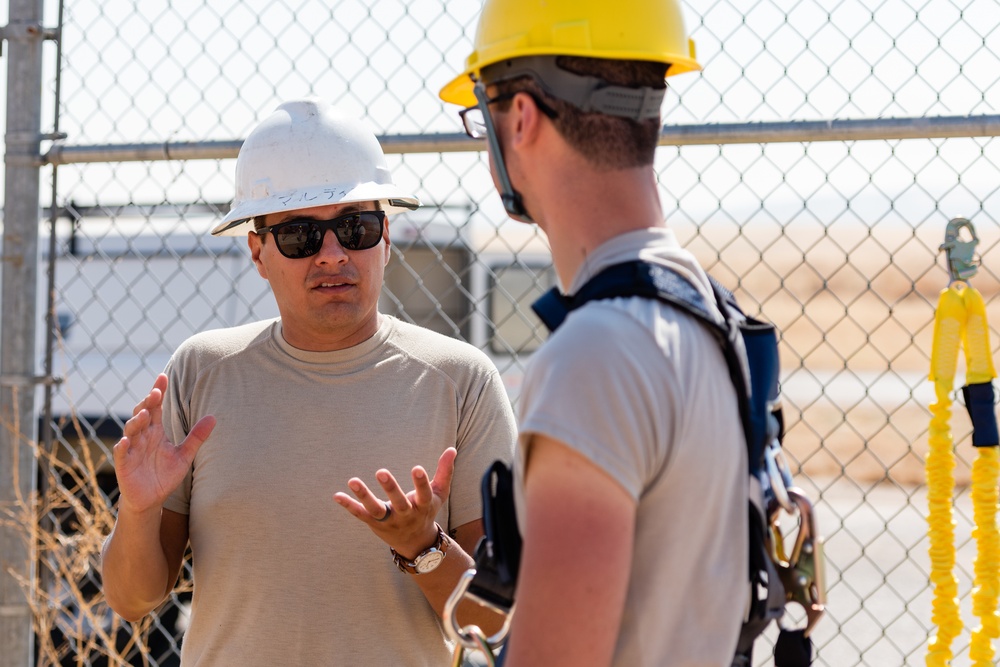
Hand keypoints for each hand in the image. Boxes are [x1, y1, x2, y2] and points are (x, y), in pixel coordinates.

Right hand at [112, 373, 215, 514]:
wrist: (150, 500)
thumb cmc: (165, 476)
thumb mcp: (184, 455)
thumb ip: (197, 437)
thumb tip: (214, 417)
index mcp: (156, 431)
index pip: (156, 407)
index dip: (158, 392)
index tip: (163, 377)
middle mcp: (142, 436)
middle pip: (142, 414)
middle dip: (147, 403)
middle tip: (156, 392)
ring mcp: (132, 449)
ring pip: (131, 430)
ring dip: (136, 421)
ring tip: (145, 414)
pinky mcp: (124, 464)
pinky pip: (121, 453)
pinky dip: (123, 446)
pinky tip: (128, 440)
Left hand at [333, 447, 456, 557]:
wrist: (416, 542)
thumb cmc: (427, 510)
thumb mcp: (439, 493)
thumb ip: (445, 471)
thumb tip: (451, 449)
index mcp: (423, 506)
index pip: (423, 494)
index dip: (420, 482)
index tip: (417, 468)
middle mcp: (406, 515)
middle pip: (398, 503)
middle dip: (390, 488)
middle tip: (381, 472)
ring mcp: (389, 521)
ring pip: (376, 510)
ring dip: (364, 496)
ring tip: (352, 480)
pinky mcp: (375, 524)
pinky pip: (361, 515)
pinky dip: (349, 506)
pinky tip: (337, 495)